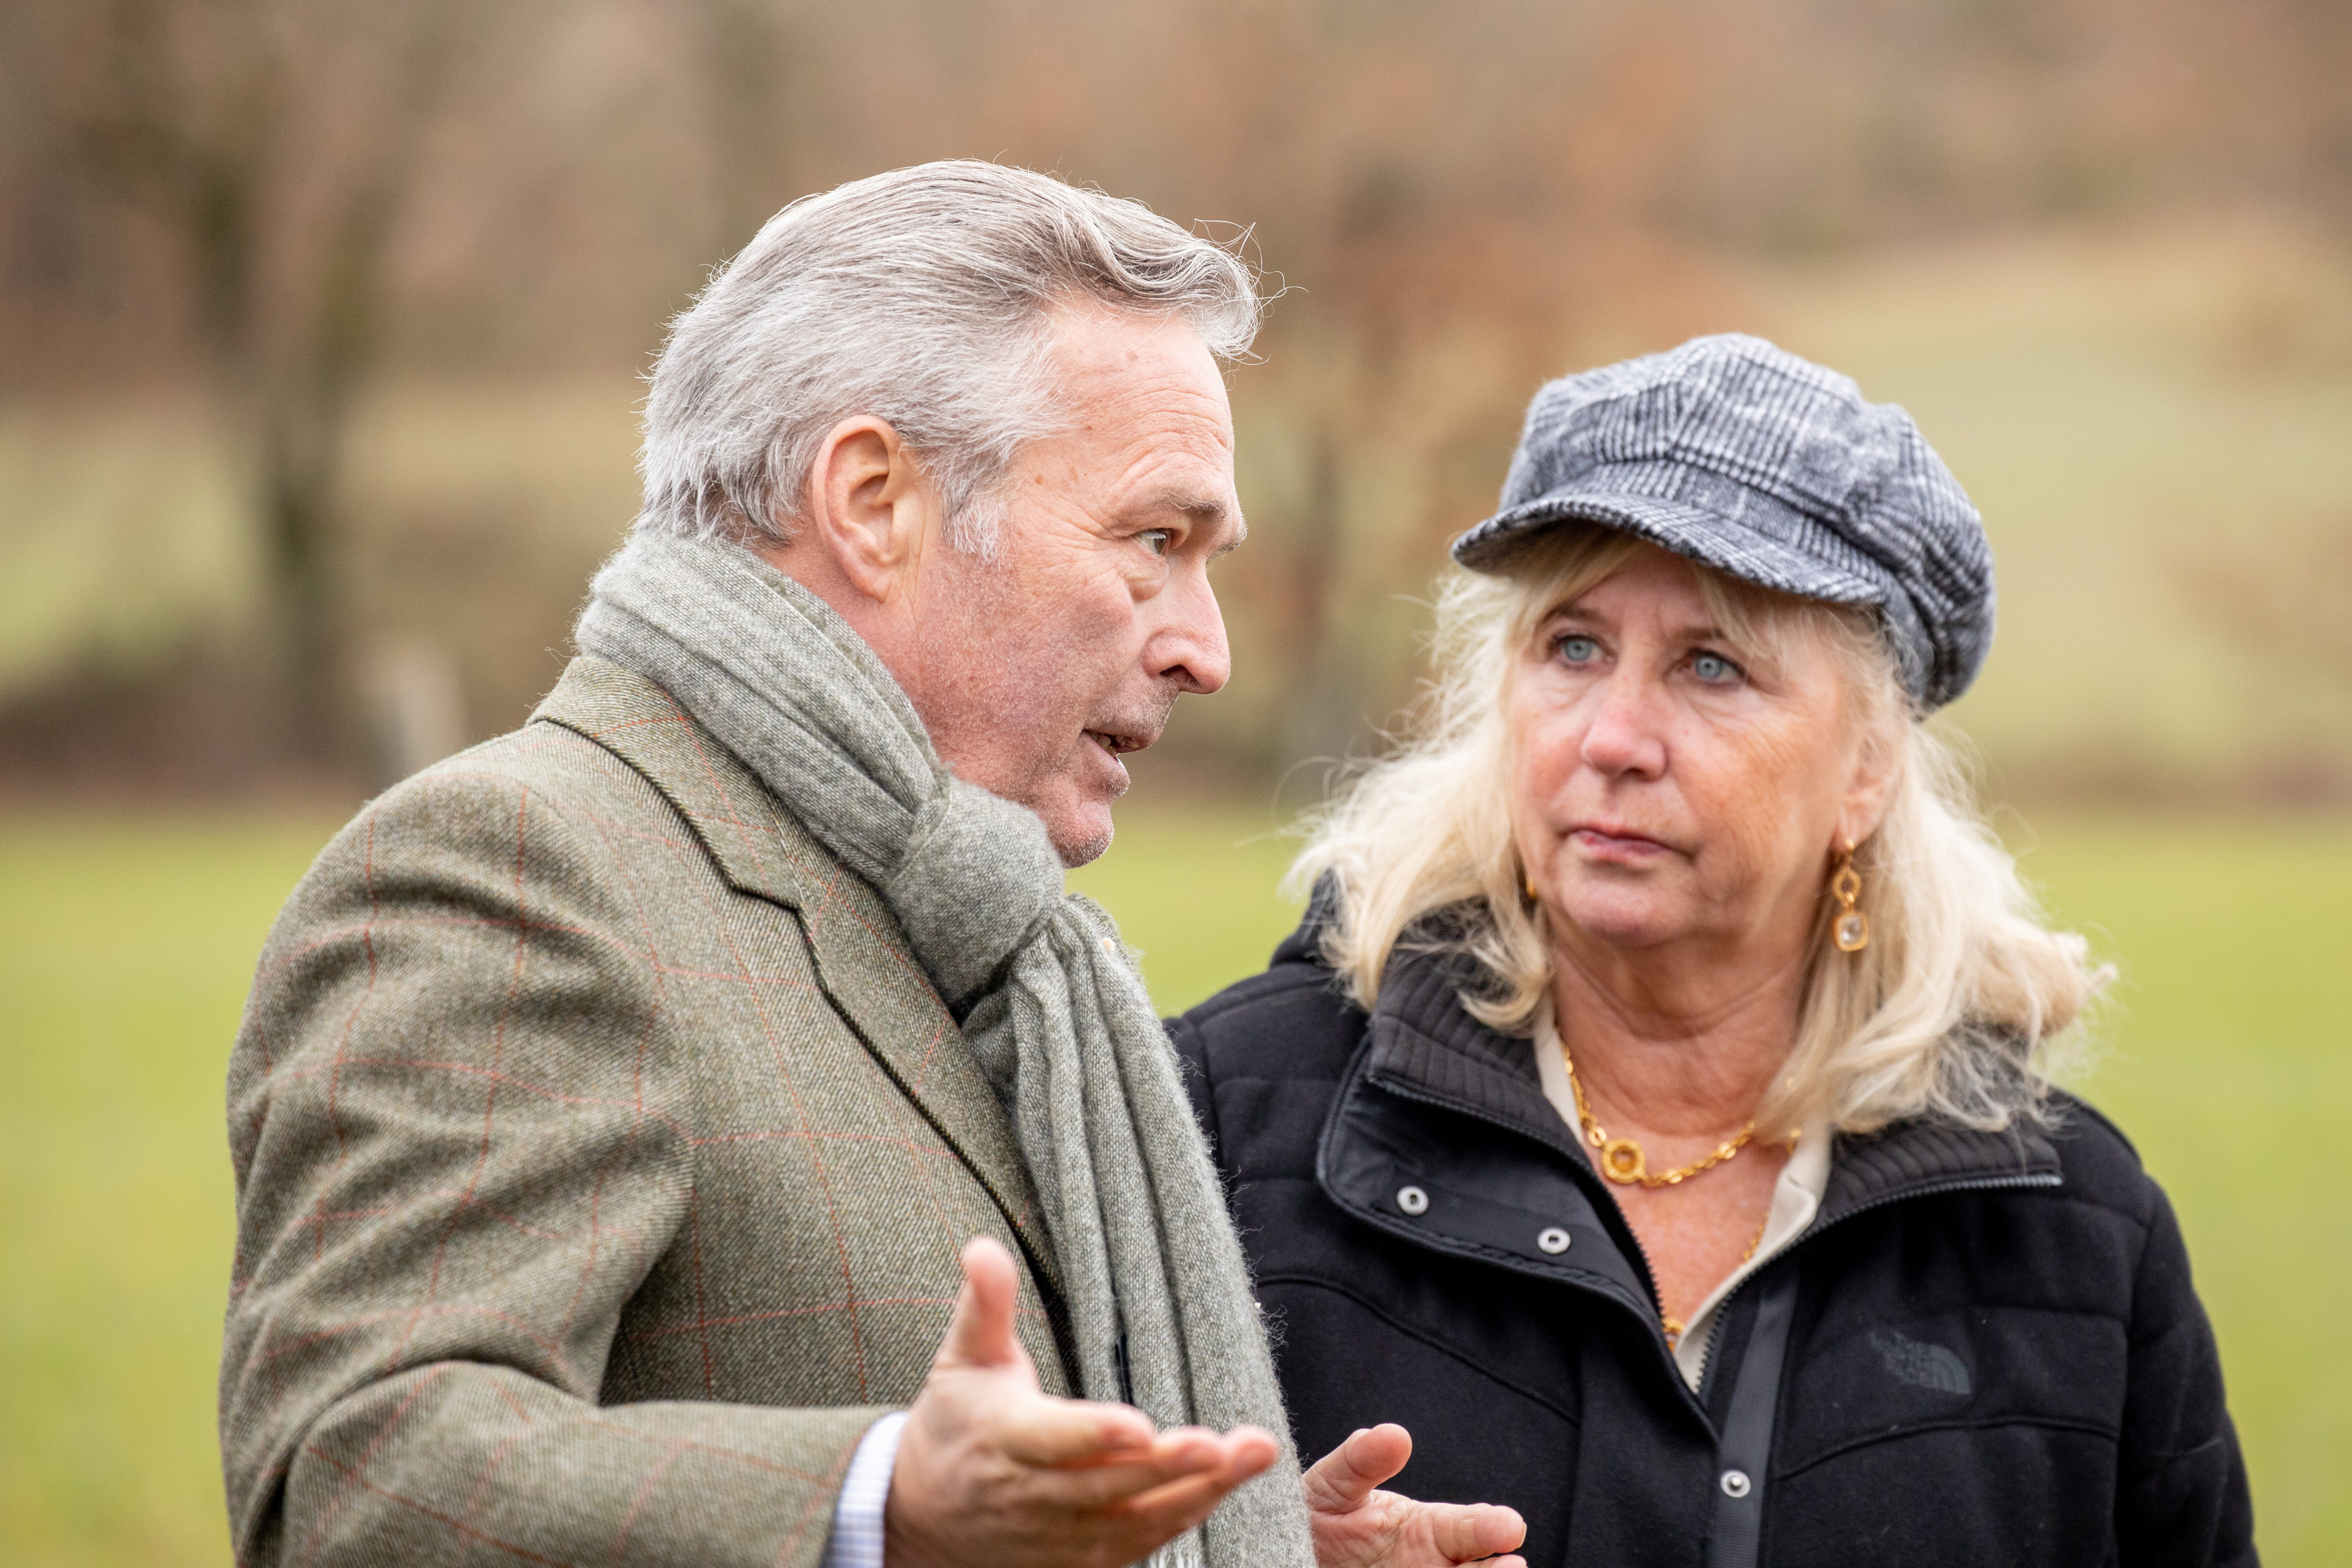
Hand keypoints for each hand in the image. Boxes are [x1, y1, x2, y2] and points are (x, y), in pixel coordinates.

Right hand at [885, 1238, 1280, 1567]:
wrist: (920, 1515)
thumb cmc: (955, 1424)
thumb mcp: (962, 1359)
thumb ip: (985, 1305)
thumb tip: (983, 1247)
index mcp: (1006, 1439)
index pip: (1054, 1440)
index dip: (1095, 1436)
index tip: (1140, 1426)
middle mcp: (1034, 1495)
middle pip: (1107, 1485)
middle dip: (1167, 1467)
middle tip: (1221, 1444)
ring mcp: (1059, 1536)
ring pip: (1133, 1520)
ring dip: (1196, 1493)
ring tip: (1251, 1457)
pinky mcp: (1080, 1560)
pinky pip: (1140, 1544)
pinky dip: (1185, 1517)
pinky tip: (1227, 1486)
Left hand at [1305, 1425, 1526, 1567]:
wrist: (1284, 1554)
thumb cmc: (1317, 1517)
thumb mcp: (1333, 1486)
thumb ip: (1361, 1461)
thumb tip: (1395, 1434)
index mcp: (1428, 1531)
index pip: (1471, 1527)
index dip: (1491, 1526)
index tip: (1509, 1525)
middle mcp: (1434, 1566)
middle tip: (1512, 1565)